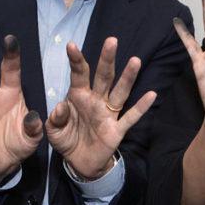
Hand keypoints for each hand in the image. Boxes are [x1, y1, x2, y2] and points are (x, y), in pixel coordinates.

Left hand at [47, 37, 155, 179]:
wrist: (79, 163)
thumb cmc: (67, 140)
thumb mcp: (53, 131)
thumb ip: (55, 119)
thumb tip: (60, 106)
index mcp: (78, 96)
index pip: (79, 74)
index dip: (76, 60)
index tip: (71, 45)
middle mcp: (95, 101)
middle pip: (103, 77)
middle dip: (107, 59)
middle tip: (111, 41)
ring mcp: (108, 114)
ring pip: (119, 92)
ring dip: (127, 77)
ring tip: (135, 61)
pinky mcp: (116, 130)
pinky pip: (130, 117)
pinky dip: (141, 107)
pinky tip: (151, 95)